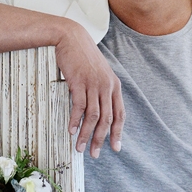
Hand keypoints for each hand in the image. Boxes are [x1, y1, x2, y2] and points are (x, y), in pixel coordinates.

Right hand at [55, 22, 124, 157]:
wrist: (71, 37)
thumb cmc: (83, 56)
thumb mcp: (99, 73)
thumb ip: (101, 90)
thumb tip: (98, 111)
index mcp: (114, 86)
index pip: (119, 114)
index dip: (117, 132)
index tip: (115, 147)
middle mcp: (107, 86)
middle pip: (107, 119)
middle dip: (101, 139)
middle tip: (95, 154)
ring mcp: (94, 84)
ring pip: (93, 116)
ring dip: (86, 135)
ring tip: (79, 147)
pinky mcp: (79, 82)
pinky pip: (79, 107)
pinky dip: (75, 121)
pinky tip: (71, 130)